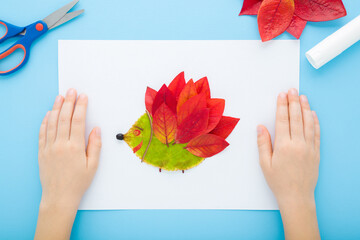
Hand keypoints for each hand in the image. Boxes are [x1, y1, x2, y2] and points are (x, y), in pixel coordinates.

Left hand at [35, 89, 100, 239]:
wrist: (59, 197)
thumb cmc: (78, 182)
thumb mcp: (92, 165)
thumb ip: (95, 145)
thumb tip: (96, 129)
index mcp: (75, 147)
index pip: (78, 121)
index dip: (81, 106)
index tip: (83, 97)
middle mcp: (60, 145)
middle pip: (64, 118)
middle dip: (68, 102)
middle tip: (71, 91)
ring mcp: (49, 147)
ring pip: (52, 122)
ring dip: (56, 108)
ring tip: (60, 97)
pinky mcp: (41, 152)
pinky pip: (42, 133)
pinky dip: (45, 121)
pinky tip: (48, 114)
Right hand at [257, 88, 319, 239]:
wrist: (297, 197)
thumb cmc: (278, 181)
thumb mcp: (265, 164)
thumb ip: (263, 143)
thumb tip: (261, 127)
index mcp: (284, 146)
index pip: (283, 120)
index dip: (281, 106)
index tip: (281, 95)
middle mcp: (298, 144)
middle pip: (296, 118)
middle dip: (293, 102)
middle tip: (291, 90)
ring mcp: (309, 147)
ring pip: (307, 123)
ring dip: (305, 108)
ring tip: (302, 96)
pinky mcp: (316, 152)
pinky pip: (316, 133)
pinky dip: (315, 122)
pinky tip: (312, 114)